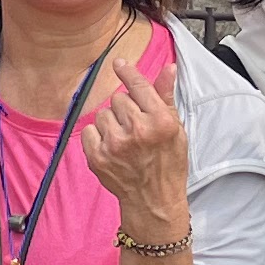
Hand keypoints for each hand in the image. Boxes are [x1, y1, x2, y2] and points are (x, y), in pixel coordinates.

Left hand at [83, 55, 190, 234]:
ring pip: (103, 114)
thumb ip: (166, 97)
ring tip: (124, 140)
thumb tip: (168, 68)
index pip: (139, 86)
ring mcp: (116, 145)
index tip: (118, 63)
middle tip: (135, 126)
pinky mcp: (98, 157)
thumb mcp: (176, 130)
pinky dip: (96, 137)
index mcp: (160, 122)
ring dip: (111, 123)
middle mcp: (138, 131)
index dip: (128, 72)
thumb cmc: (167, 164)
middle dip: (125, 109)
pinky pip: (89, 130)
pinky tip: (111, 148)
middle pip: (119, 98)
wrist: (154, 201)